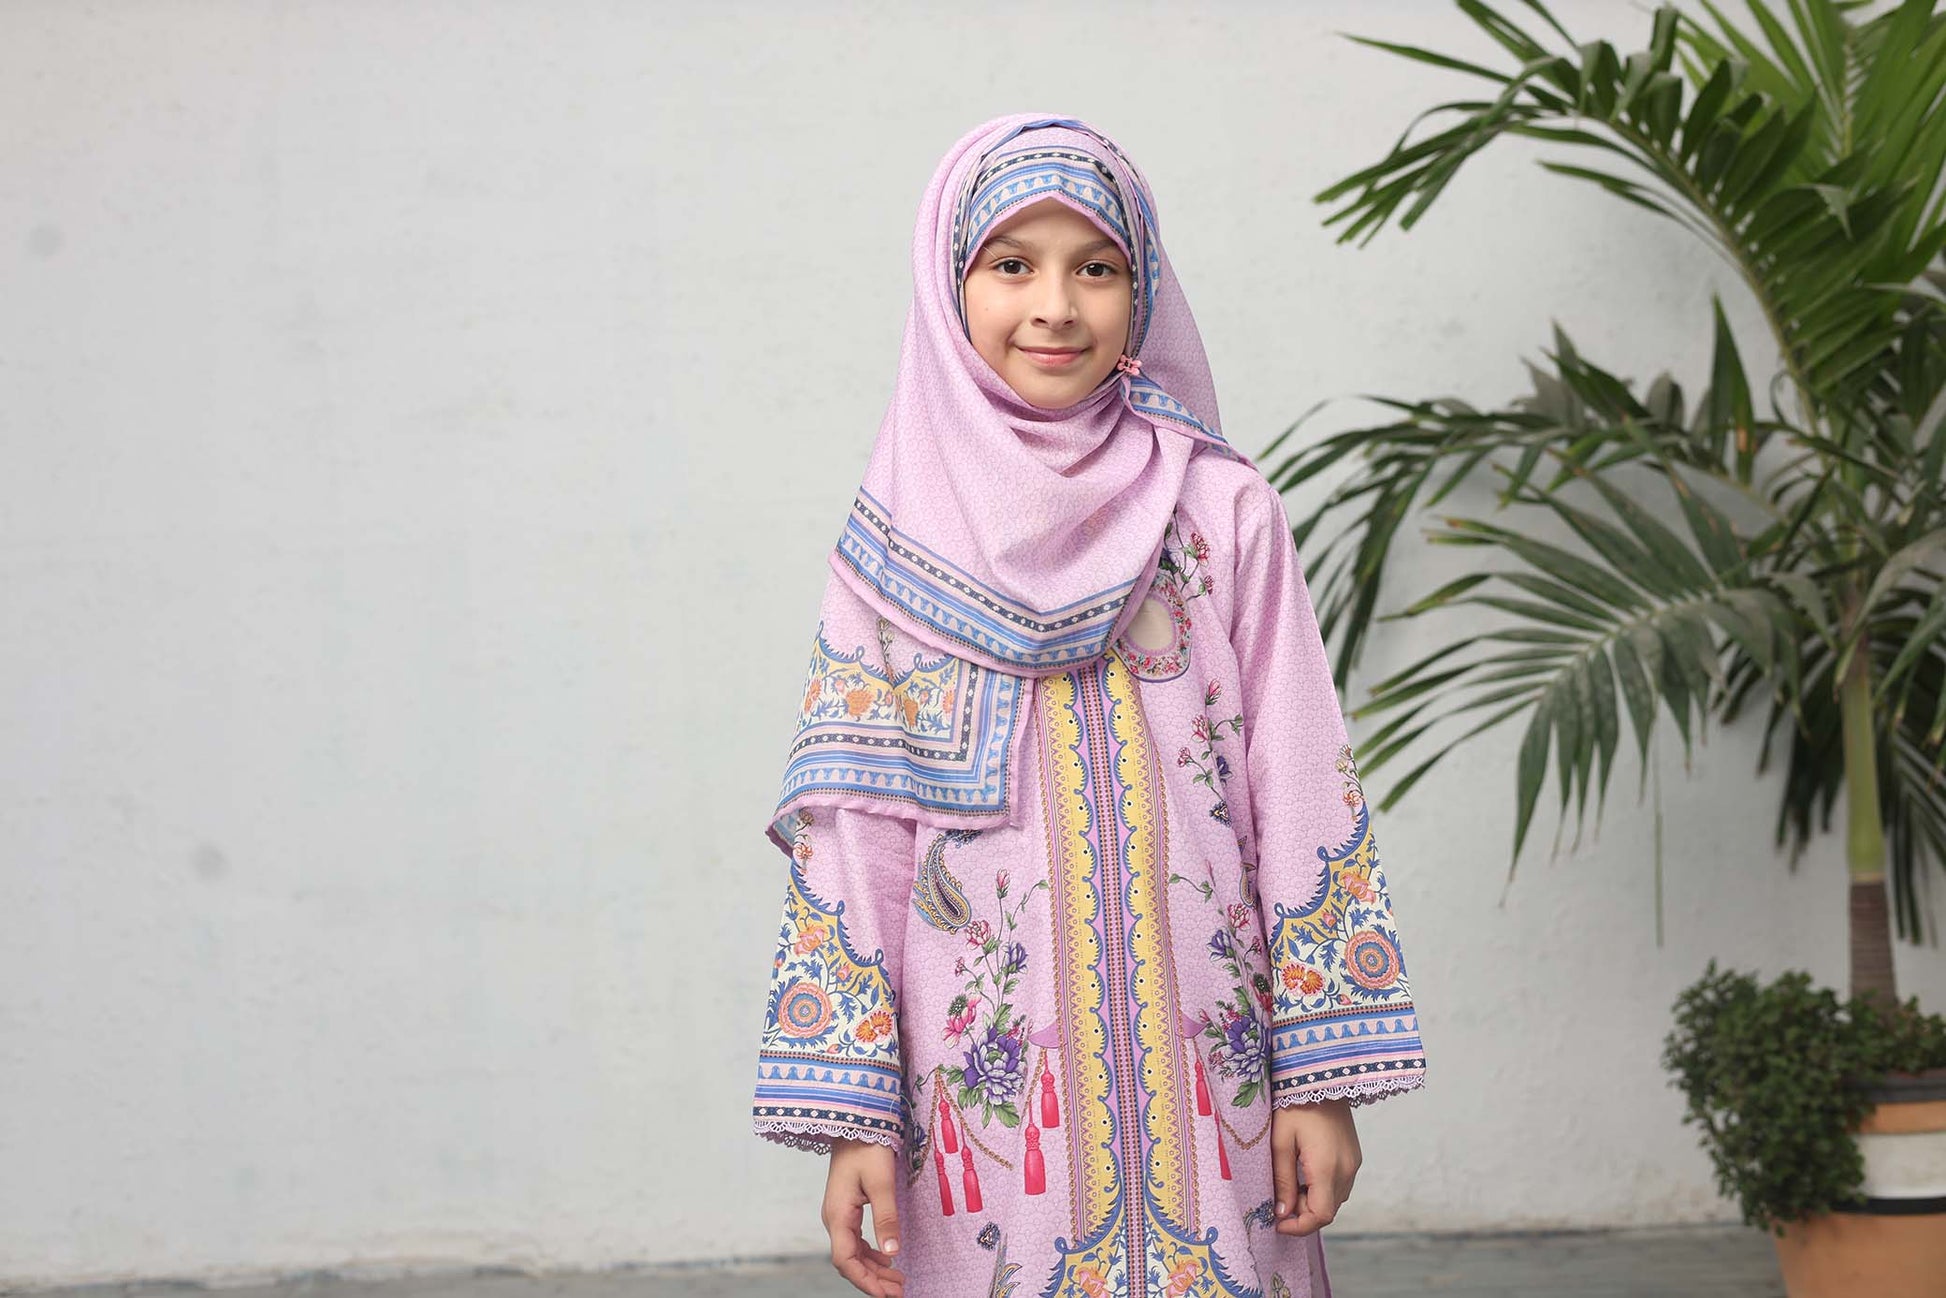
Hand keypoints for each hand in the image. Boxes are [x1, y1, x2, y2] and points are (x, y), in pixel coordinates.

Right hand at [823, 1137, 904, 1297]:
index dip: (866, 1282)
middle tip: (899, 1292)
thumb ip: (886, 1218)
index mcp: (838, 1216)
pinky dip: (870, 1254)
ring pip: (853, 1253)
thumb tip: (892, 1253)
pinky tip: (887, 1258)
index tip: (887, 1295)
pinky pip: (855, 1240)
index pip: (846, 1262)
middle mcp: (834, 1219)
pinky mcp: (846, 1208)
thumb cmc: (867, 1147)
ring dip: (873, 1268)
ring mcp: (838, 1214)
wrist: (855, 1121)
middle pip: (849, 1261)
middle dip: (873, 1280)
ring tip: (897, 1280)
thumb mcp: (881, 1183)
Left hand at [1270, 1098, 1360, 1236]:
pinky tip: (1305, 1172)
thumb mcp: (1280, 1142)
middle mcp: (1347, 1169)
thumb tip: (1282, 1213)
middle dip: (1303, 1213)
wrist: (1320, 1077)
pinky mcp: (1354, 1157)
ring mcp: (1354, 1163)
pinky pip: (1340, 1185)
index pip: (1321, 1215)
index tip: (1278, 1224)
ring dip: (1313, 1201)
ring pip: (1335, 1200)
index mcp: (1327, 1167)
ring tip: (1291, 1182)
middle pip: (1328, 1210)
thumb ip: (1282, 1180)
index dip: (1299, 1227)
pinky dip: (1322, 1189)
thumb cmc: (1294, 1105)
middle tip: (1280, 1198)